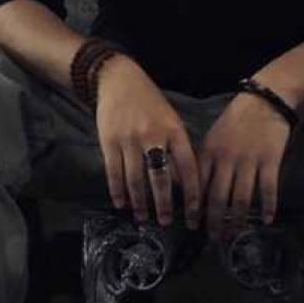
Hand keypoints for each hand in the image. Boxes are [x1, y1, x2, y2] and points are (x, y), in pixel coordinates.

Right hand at [94, 55, 200, 227]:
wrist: (118, 80)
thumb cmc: (150, 103)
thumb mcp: (171, 120)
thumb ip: (178, 148)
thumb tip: (182, 184)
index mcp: (174, 131)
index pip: (188, 168)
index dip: (192, 194)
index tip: (194, 214)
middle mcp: (153, 136)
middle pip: (160, 178)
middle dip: (163, 205)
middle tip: (166, 222)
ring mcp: (129, 139)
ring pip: (136, 179)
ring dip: (140, 202)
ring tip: (143, 218)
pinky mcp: (109, 141)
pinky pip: (114, 172)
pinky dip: (118, 191)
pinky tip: (121, 203)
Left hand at [200, 91, 291, 239]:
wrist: (265, 100)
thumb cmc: (236, 120)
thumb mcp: (213, 137)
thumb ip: (204, 161)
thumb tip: (194, 188)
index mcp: (209, 153)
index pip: (197, 186)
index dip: (195, 209)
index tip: (193, 225)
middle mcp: (226, 160)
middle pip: (217, 197)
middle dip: (214, 221)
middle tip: (214, 238)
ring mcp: (249, 161)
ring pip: (240, 198)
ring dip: (237, 220)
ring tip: (234, 234)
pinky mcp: (270, 161)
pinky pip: (267, 189)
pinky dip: (267, 206)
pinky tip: (265, 220)